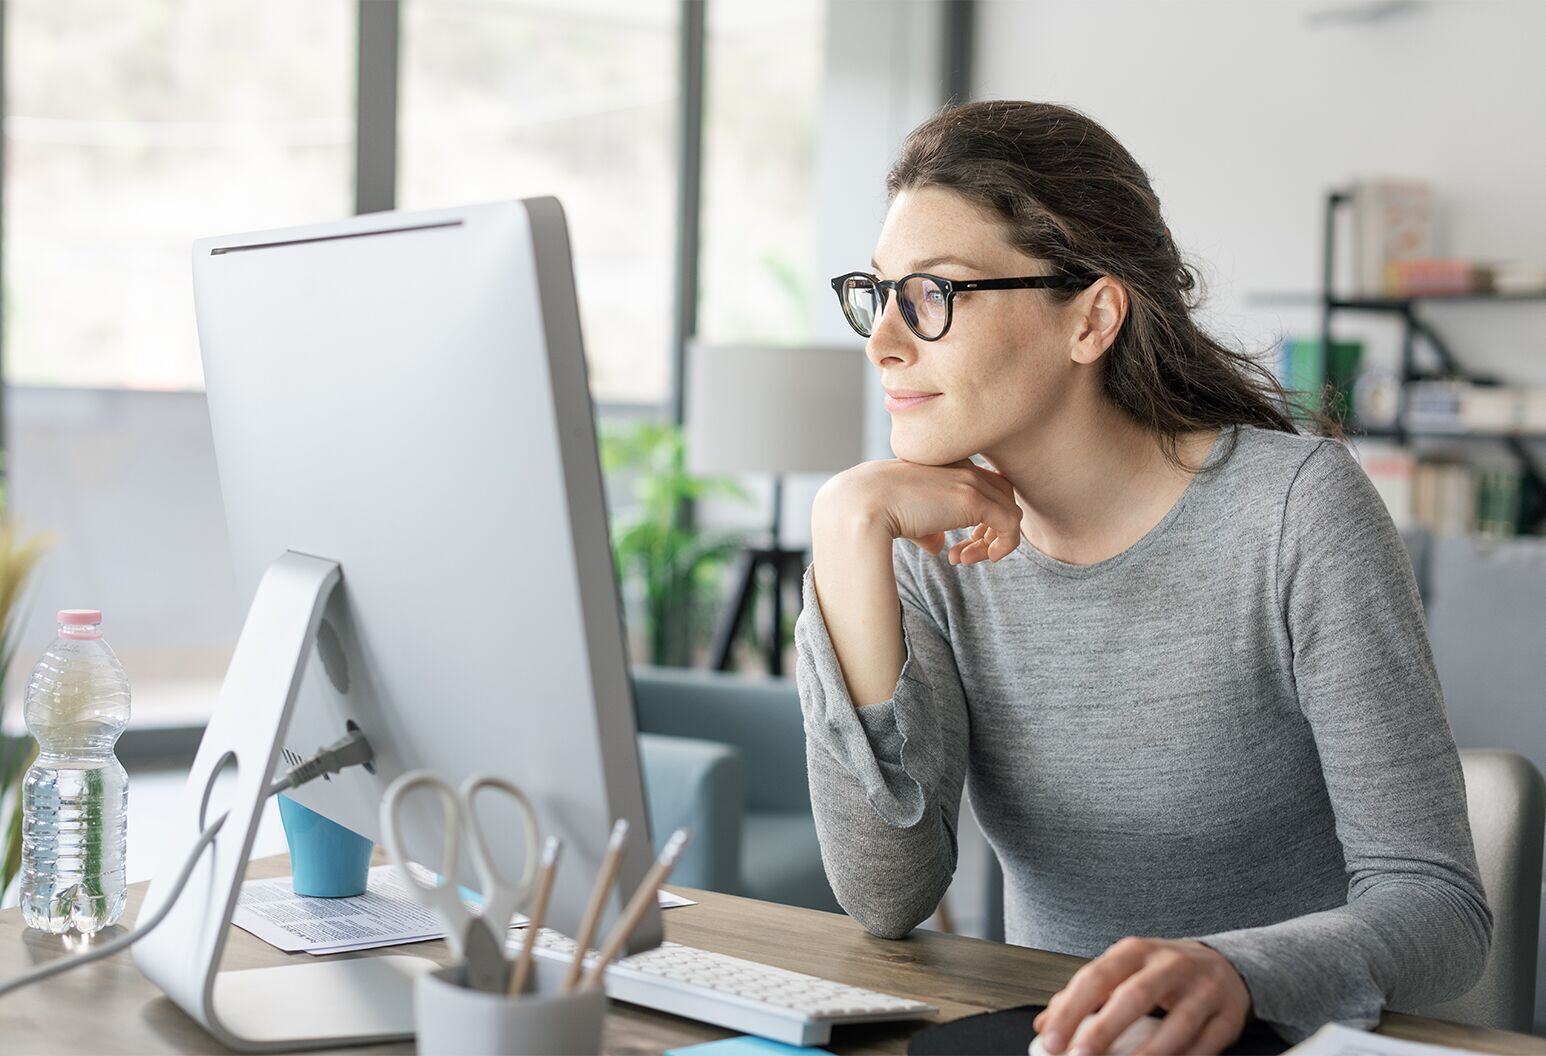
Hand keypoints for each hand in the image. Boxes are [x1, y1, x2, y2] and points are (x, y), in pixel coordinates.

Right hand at [813, 458, 1022, 563]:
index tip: (959, 542)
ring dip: (992, 542)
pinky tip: (971, 560)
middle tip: (965, 552)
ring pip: (1009, 511)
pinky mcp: (974, 501)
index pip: (983, 484)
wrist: (863, 503)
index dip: (980, 516)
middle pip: (1002, 495)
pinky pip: (1010, 525)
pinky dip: (1001, 547)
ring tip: (964, 560)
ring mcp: (970, 482)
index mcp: (947, 464)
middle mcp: (963, 467)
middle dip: (990, 528)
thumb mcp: (906, 516)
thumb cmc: (875, 509)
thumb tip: (939, 546)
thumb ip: (928, 528)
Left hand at [1033, 937, 1250, 1054]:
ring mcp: (1204, 990)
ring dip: (1148, 1054)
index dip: (1071, 1009)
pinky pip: (1206, 1046)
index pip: (1096, 976)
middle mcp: (1171, 965)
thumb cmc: (1161, 972)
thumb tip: (1044, 1025)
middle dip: (1105, 1030)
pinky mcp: (1228, 1017)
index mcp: (1136, 951)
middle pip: (1135, 996)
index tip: (1050, 1039)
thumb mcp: (1123, 971)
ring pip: (1178, 1024)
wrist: (1224, 965)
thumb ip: (1084, 996)